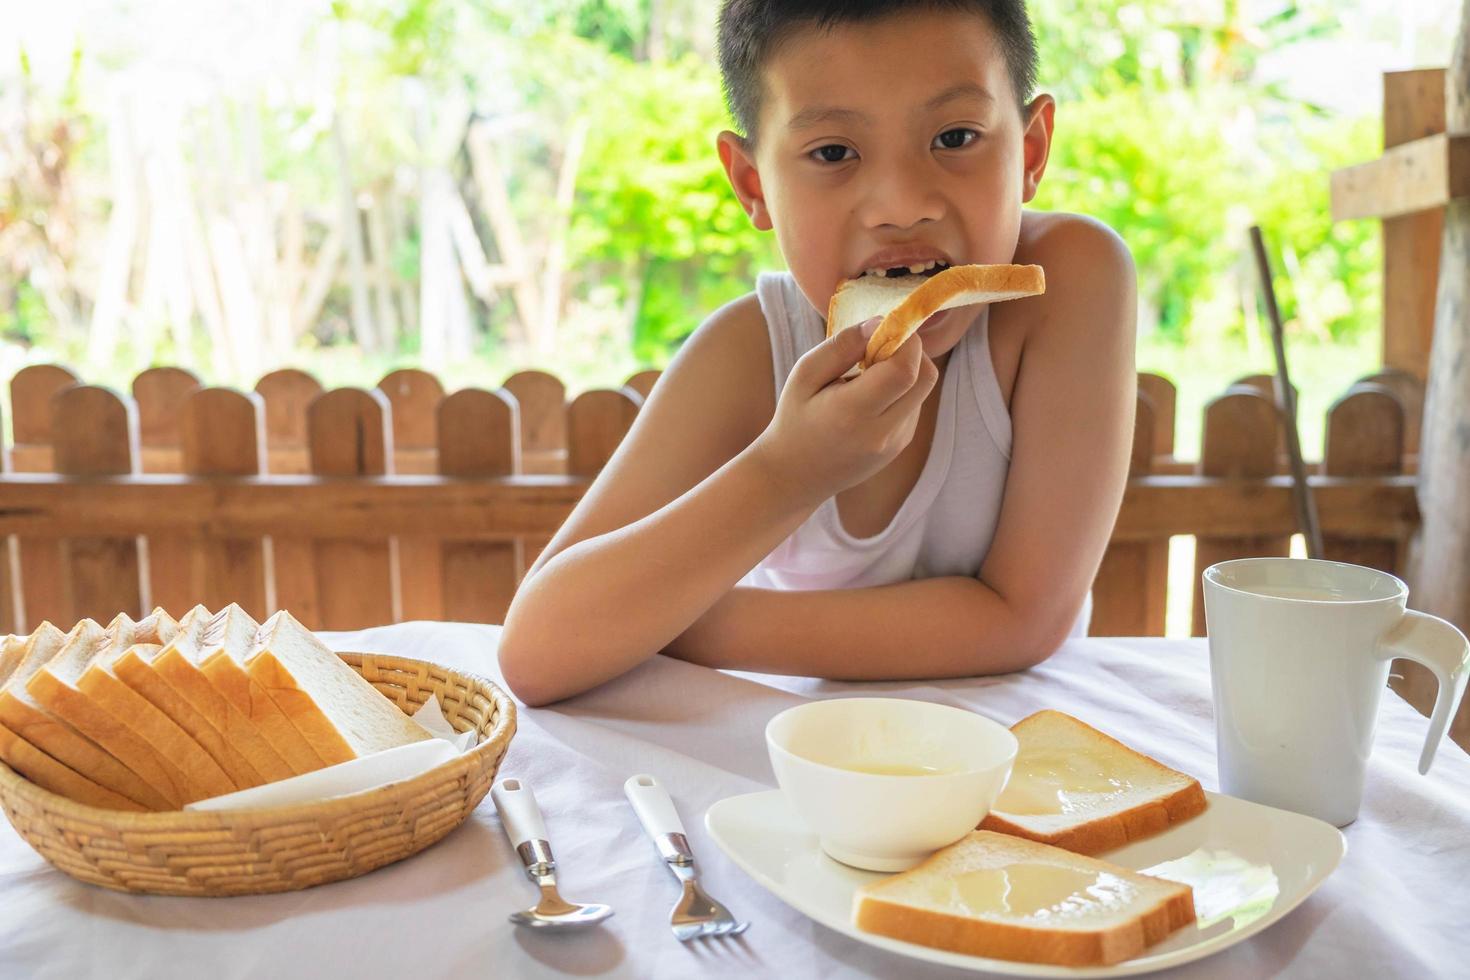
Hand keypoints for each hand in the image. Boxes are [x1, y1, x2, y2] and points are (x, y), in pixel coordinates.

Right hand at [750, 318, 938, 505]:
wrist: (795, 476)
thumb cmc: (795, 418)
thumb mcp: (804, 374)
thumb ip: (841, 346)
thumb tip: (879, 322)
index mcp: (853, 413)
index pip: (904, 369)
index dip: (902, 341)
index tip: (880, 331)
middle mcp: (882, 432)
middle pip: (925, 377)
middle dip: (910, 351)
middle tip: (877, 348)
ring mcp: (896, 442)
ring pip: (923, 389)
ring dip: (904, 370)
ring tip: (866, 375)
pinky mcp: (901, 444)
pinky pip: (915, 403)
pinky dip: (900, 389)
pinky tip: (869, 396)